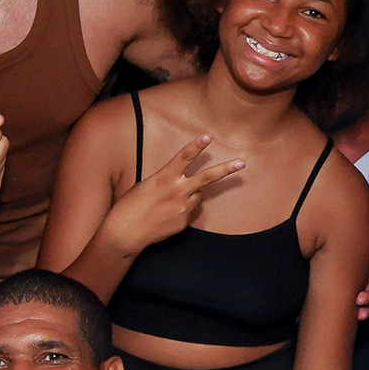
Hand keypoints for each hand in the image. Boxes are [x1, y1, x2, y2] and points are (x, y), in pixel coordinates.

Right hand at [103, 132, 242, 251]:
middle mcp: (177, 191)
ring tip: (168, 203)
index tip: (208, 136)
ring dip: (191, 195)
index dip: (197, 145)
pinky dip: (182, 210)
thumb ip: (166, 181)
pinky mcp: (184, 222)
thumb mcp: (146, 185)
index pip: (184, 157)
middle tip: (242, 163)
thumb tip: (182, 183)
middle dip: (226, 169)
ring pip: (197, 196)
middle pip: (207, 177)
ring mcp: (182, 208)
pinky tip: (166, 216)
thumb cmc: (129, 206)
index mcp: (164, 177)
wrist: (126, 233)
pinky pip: (190, 211)